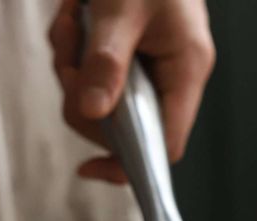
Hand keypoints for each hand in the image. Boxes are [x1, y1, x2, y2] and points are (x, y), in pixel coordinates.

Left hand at [50, 0, 215, 182]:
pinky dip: (71, 54)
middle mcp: (168, 79)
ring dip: (72, 71)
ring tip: (71, 26)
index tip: (91, 168)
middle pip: (123, 128)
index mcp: (185, 71)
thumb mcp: (122, 7)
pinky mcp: (123, 60)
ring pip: (99, 104)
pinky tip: (73, 21)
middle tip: (71, 61)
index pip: (165, 145)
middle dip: (84, 101)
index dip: (131, 164)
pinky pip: (89, 77)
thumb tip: (92, 112)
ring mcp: (145, 71)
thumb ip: (108, 60)